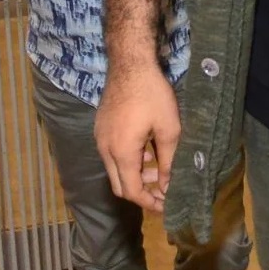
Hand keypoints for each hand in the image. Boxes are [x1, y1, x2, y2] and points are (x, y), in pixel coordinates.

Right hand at [95, 65, 179, 213]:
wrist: (130, 64)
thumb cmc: (153, 95)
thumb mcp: (169, 129)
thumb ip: (168, 161)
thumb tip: (168, 186)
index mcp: (122, 153)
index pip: (132, 191)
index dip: (149, 203)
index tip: (166, 205)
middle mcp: (105, 150)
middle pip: (119, 186)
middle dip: (141, 193)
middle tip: (161, 192)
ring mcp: (99, 138)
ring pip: (114, 170)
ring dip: (134, 176)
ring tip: (156, 169)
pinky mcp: (100, 129)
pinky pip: (111, 155)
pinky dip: (127, 161)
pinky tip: (144, 151)